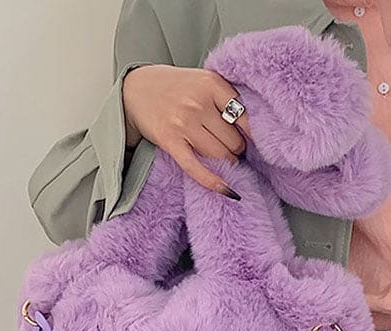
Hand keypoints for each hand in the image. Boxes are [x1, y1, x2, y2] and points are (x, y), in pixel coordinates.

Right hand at [122, 64, 251, 199]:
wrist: (135, 89)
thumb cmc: (176, 87)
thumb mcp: (204, 80)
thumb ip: (227, 98)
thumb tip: (254, 131)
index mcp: (212, 84)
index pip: (246, 119)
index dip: (252, 134)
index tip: (254, 141)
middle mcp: (198, 104)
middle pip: (234, 141)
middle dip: (236, 149)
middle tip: (230, 147)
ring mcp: (184, 124)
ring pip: (220, 156)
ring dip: (226, 162)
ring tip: (221, 156)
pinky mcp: (171, 142)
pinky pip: (197, 168)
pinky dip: (213, 182)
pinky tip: (228, 191)